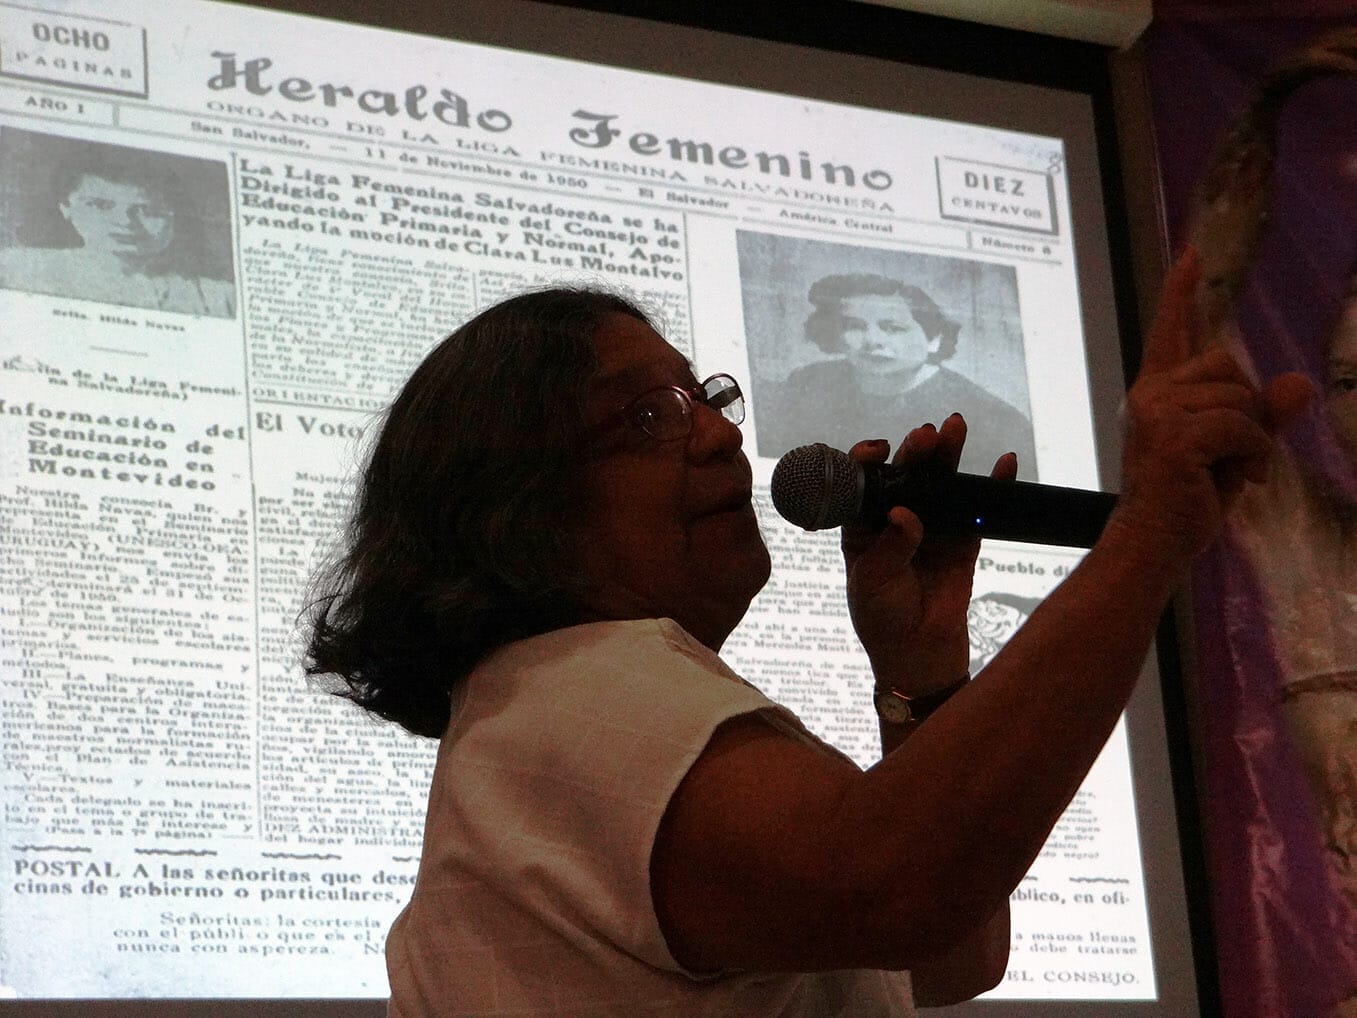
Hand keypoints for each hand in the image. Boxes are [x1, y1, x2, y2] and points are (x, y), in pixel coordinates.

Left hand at [841, 414, 1018, 694]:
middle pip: (906, 474)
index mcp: (862, 524)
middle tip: (927, 434)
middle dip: (916, 450)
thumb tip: (905, 514)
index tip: (879, 450)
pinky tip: (1004, 463)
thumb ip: (891, 546)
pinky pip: (978, 508)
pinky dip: (992, 485)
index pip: (863, 482)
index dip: (868, 461)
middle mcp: (895, 518)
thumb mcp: (874, 581)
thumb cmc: (881, 616)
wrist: (918, 653)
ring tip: (955, 426)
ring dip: (949, 454)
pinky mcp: (964, 540)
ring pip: (941, 483)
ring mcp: (931, 526)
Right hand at [1112, 246, 1313, 559]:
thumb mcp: (1235, 451)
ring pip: (1241, 398)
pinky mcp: (1173, 436)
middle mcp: (1149, 395)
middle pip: (1229, 365)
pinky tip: (1242, 479)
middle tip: (1233, 454)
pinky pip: (1243, 426)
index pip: (1170, 333)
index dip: (1181, 294)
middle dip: (1248, 407)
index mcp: (1156, 393)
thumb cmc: (1186, 501)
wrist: (1152, 544)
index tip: (1190, 254)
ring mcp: (1156, 413)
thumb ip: (1265, 416)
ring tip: (1232, 471)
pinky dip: (1256, 454)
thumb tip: (1302, 383)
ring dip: (1254, 437)